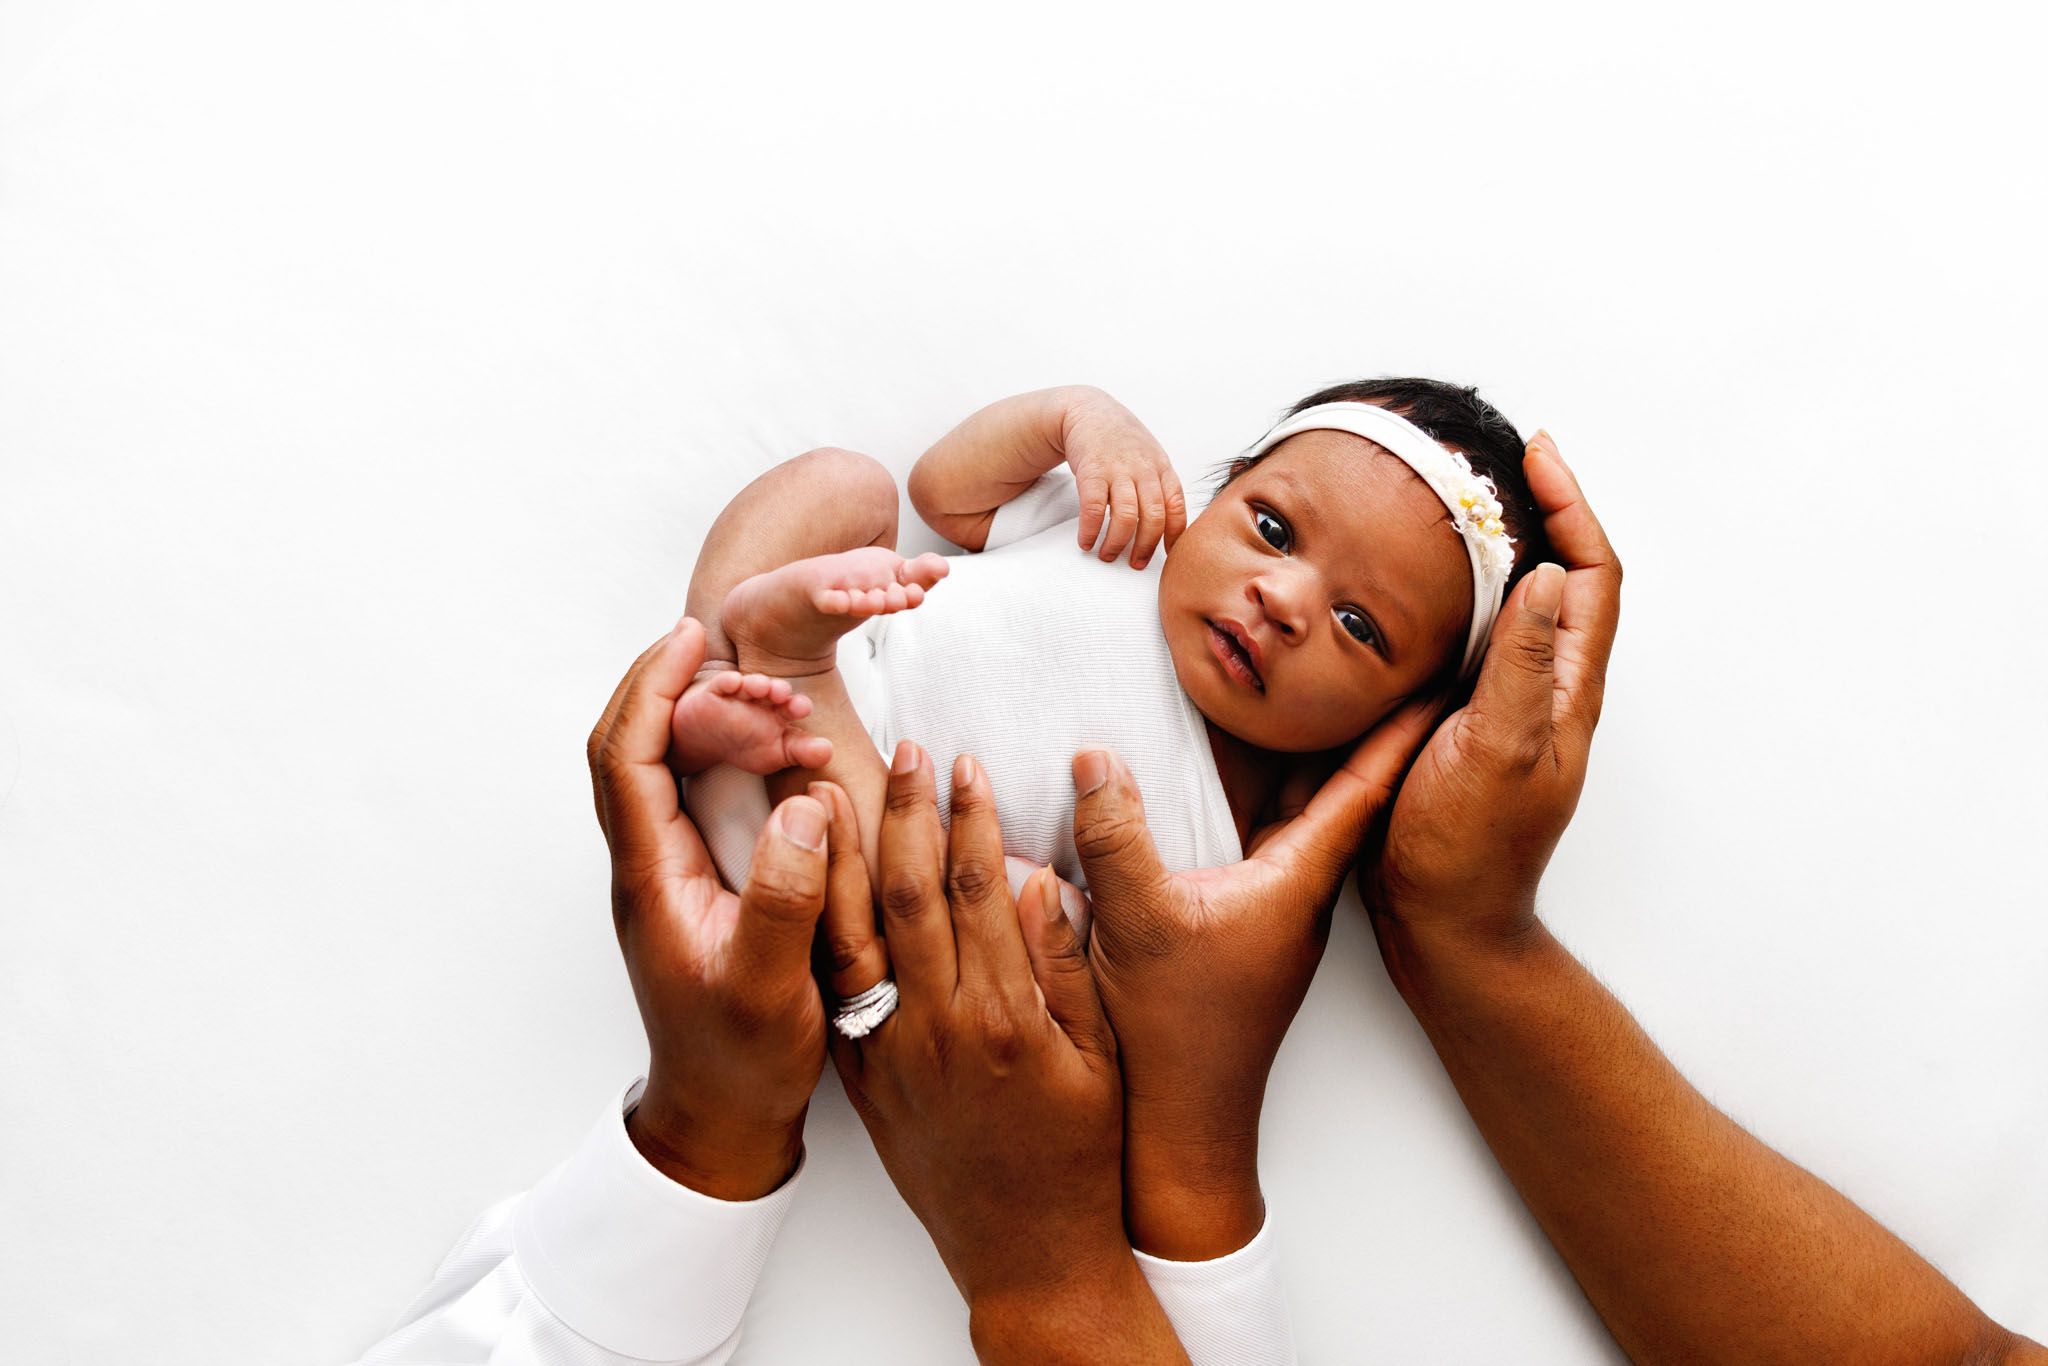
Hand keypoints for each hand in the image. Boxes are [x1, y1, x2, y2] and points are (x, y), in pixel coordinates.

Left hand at [586, 617, 833, 1199]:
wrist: (721, 1117)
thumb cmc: (740, 1061)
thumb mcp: (771, 987)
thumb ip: (784, 897)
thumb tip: (797, 805)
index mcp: (651, 879)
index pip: (624, 758)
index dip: (649, 688)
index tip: (690, 638)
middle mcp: (647, 864)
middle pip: (638, 745)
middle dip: (690, 693)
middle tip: (759, 673)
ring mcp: (669, 871)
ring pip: (674, 765)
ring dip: (723, 727)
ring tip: (789, 715)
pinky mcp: (698, 879)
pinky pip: (706, 795)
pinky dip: (744, 762)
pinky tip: (793, 758)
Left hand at [823, 744, 1187, 1362]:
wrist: (1027, 1252)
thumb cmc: (1079, 1154)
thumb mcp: (1099, 1060)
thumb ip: (1067, 968)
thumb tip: (1037, 879)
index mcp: (1006, 1017)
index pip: (980, 888)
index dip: (970, 817)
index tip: (965, 763)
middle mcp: (938, 1028)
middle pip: (910, 893)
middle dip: (905, 811)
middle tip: (903, 749)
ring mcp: (891, 1053)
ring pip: (856, 931)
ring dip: (842, 853)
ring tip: (832, 786)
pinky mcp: (863, 1076)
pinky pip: (834, 987)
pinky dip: (820, 924)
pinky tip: (812, 876)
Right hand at [1063, 388, 1187, 569]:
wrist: (1088, 411)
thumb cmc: (1122, 441)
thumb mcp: (1150, 457)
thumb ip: (1160, 486)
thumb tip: (1168, 527)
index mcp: (1162, 469)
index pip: (1177, 508)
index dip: (1174, 536)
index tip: (1167, 555)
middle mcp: (1144, 470)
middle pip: (1153, 518)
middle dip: (1145, 547)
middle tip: (1135, 564)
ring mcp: (1118, 470)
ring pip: (1126, 517)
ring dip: (1117, 543)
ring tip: (1107, 556)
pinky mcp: (1092, 472)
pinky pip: (1095, 509)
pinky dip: (1091, 530)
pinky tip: (1085, 542)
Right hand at [1070, 706, 1437, 1258]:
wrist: (1176, 1126)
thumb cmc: (1172, 1037)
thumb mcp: (1138, 923)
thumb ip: (1116, 838)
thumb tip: (1095, 758)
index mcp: (1296, 883)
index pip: (1365, 791)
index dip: (1401, 729)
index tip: (1436, 675)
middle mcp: (1293, 890)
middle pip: (1337, 787)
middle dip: (1357, 720)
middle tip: (1373, 657)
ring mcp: (1264, 908)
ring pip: (1293, 809)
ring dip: (1302, 751)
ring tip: (1306, 684)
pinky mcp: (1231, 921)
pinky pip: (1253, 831)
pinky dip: (1251, 787)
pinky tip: (1223, 760)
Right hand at [1359, 430, 1622, 963]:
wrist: (1442, 924)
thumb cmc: (1468, 849)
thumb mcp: (1497, 749)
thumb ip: (1522, 665)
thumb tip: (1543, 573)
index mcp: (1566, 690)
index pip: (1590, 573)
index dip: (1572, 506)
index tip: (1535, 453)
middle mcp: (1545, 689)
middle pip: (1562, 577)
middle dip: (1539, 509)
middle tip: (1494, 460)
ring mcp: (1506, 706)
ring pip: (1518, 606)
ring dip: (1499, 547)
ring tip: (1457, 501)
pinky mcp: (1464, 722)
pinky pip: (1473, 640)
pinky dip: (1457, 596)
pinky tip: (1413, 587)